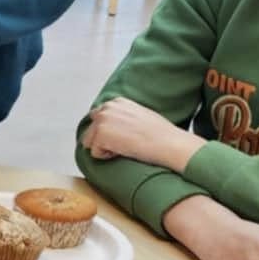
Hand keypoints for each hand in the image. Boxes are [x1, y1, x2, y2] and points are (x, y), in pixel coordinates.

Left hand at [82, 98, 206, 172]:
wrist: (168, 142)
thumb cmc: (161, 133)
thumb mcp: (140, 115)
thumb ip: (124, 116)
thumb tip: (116, 127)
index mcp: (117, 102)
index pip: (99, 117)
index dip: (108, 131)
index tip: (123, 137)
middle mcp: (107, 108)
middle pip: (91, 129)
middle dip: (101, 140)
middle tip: (123, 145)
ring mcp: (102, 120)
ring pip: (90, 141)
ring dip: (104, 148)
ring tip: (124, 148)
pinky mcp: (101, 135)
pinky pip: (95, 153)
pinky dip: (106, 157)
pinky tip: (123, 152)